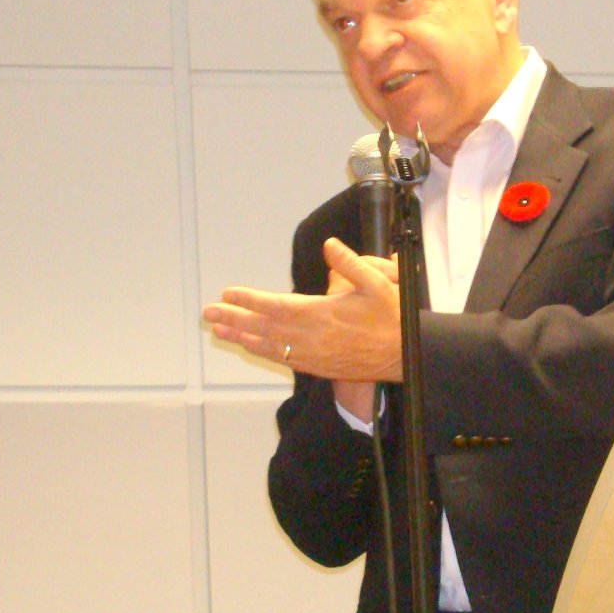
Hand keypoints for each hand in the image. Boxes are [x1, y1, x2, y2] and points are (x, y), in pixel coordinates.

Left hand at [204, 239, 400, 383]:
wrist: (405, 357)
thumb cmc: (392, 319)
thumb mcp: (378, 284)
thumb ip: (351, 264)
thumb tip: (329, 245)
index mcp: (322, 314)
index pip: (276, 306)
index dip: (249, 300)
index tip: (228, 293)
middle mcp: (312, 337)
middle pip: (264, 328)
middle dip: (234, 319)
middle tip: (208, 313)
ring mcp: (313, 355)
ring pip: (269, 346)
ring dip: (242, 337)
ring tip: (219, 330)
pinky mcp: (318, 366)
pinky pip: (283, 359)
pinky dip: (262, 351)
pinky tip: (250, 346)